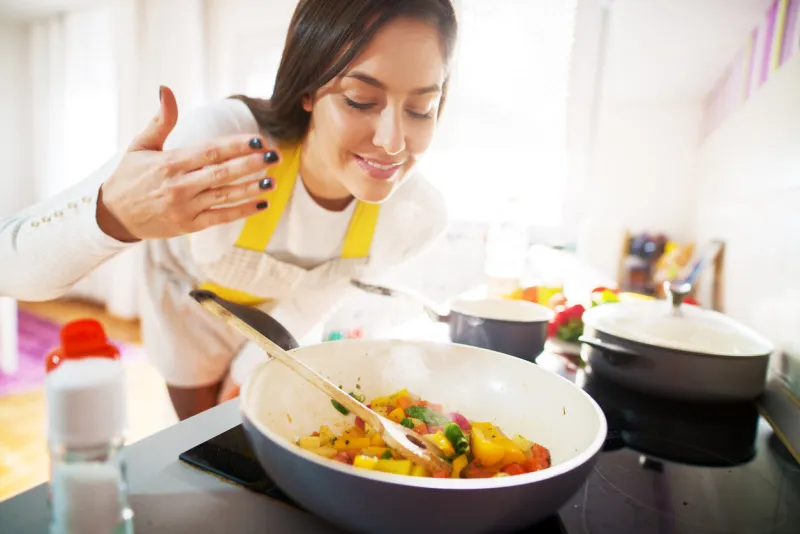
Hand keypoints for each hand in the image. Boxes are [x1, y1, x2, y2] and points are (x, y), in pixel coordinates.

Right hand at [96, 86, 279, 241]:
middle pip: (222, 173)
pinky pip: (220, 217)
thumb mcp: (140, 146)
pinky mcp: (188, 225)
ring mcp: (185, 207)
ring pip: (224, 196)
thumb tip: (166, 90)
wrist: (113, 216)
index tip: (258, 140)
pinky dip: (242, 211)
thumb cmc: (129, 177)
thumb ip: (160, 121)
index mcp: (169, 163)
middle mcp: (178, 185)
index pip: (209, 151)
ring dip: (251, 188)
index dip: (236, 145)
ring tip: (273, 181)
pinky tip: (262, 204)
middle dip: (251, 164)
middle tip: (275, 156)